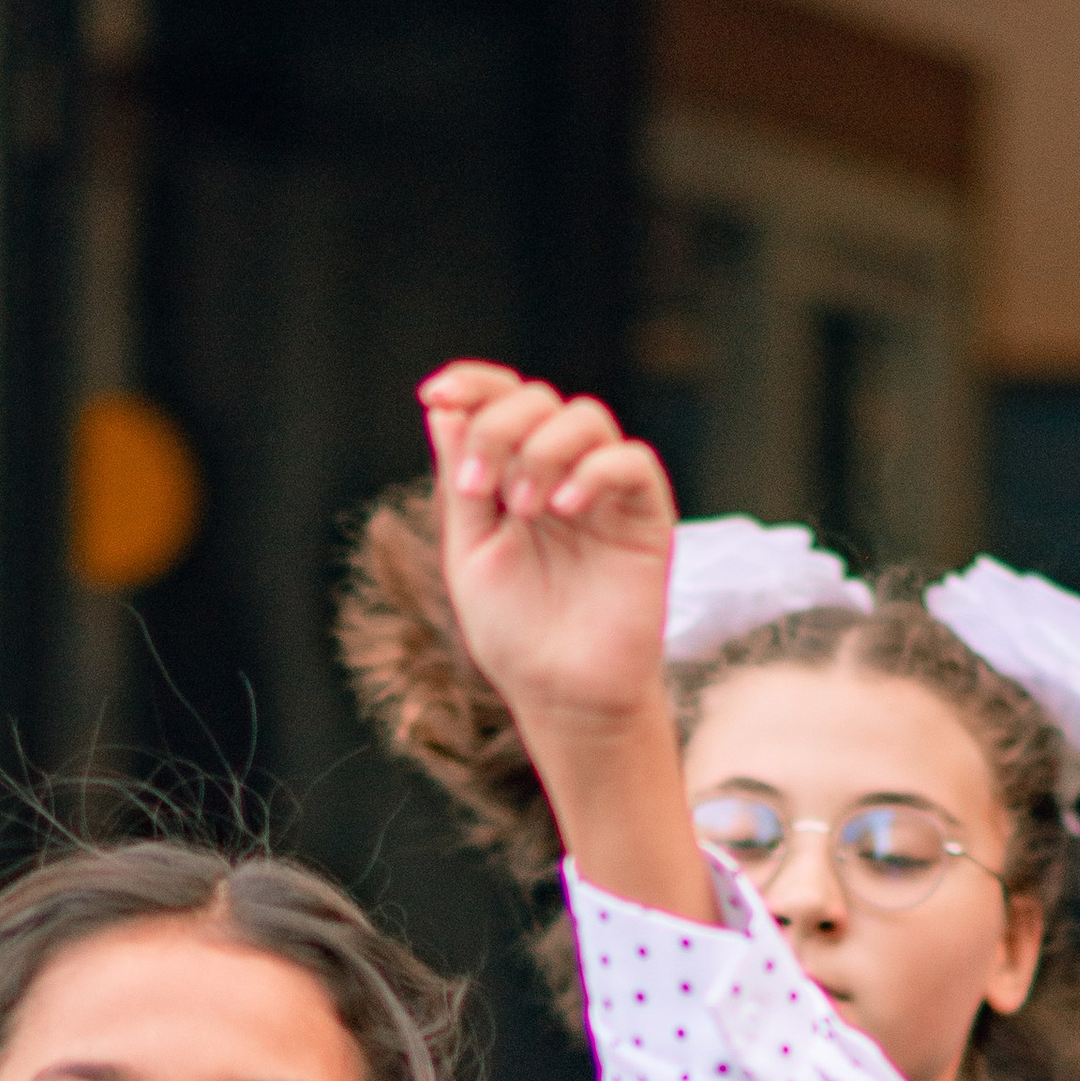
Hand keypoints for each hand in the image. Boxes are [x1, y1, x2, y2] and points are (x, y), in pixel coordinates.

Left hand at [418, 360, 676, 743]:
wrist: (563, 695)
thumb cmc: (515, 634)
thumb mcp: (470, 554)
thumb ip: (459, 483)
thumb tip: (441, 408)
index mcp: (513, 476)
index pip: (499, 401)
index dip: (471, 385)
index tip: (435, 393)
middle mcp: (560, 473)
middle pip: (537, 399)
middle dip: (498, 428)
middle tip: (477, 486)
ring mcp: (604, 492)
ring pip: (585, 418)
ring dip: (541, 450)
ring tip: (524, 511)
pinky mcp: (645, 516)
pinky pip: (631, 462)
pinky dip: (594, 470)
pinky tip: (565, 507)